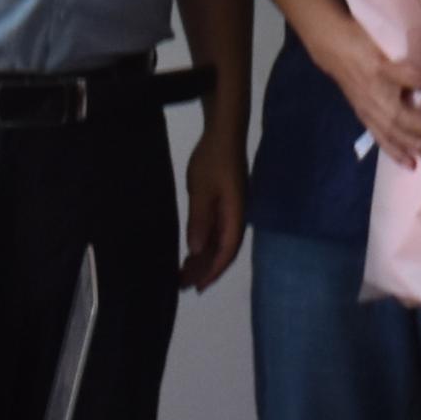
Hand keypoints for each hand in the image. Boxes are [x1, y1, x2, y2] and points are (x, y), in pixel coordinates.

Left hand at [182, 122, 248, 291]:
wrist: (223, 132)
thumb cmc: (213, 159)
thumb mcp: (202, 190)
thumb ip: (200, 220)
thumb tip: (196, 251)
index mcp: (235, 215)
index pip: (227, 252)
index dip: (213, 271)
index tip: (197, 287)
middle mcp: (237, 217)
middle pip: (223, 251)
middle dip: (205, 270)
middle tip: (183, 285)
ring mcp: (232, 210)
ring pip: (219, 242)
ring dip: (203, 258)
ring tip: (184, 273)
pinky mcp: (225, 203)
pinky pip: (216, 231)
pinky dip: (204, 244)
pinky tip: (191, 250)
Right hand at [311, 15, 420, 167]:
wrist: (335, 48)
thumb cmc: (368, 40)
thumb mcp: (391, 42)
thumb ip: (415, 56)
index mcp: (386, 68)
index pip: (418, 80)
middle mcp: (377, 92)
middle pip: (403, 116)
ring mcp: (369, 108)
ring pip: (393, 132)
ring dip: (415, 145)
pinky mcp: (364, 116)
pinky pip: (381, 137)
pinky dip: (396, 152)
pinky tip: (411, 163)